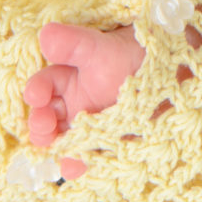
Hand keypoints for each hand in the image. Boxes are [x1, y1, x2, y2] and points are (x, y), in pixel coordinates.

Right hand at [24, 22, 146, 177]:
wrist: (165, 72)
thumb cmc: (128, 55)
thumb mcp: (101, 48)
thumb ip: (75, 44)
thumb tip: (46, 34)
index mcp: (65, 80)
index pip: (43, 87)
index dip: (37, 91)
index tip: (36, 94)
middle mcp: (70, 106)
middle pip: (47, 119)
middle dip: (41, 123)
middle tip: (43, 124)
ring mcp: (87, 128)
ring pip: (63, 140)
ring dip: (57, 146)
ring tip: (57, 149)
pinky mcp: (103, 145)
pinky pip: (86, 157)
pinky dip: (78, 164)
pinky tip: (74, 167)